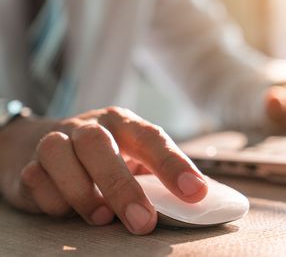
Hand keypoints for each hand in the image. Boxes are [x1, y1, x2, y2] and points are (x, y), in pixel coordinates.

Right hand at [0, 107, 207, 234]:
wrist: (41, 141)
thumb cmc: (103, 155)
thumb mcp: (130, 156)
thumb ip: (153, 174)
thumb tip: (193, 202)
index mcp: (122, 123)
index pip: (151, 137)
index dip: (174, 164)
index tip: (195, 192)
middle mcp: (89, 127)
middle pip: (99, 144)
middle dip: (122, 187)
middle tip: (143, 222)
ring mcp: (56, 141)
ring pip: (59, 155)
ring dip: (82, 192)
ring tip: (101, 217)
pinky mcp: (29, 164)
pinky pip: (35, 179)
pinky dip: (53, 200)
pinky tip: (66, 209)